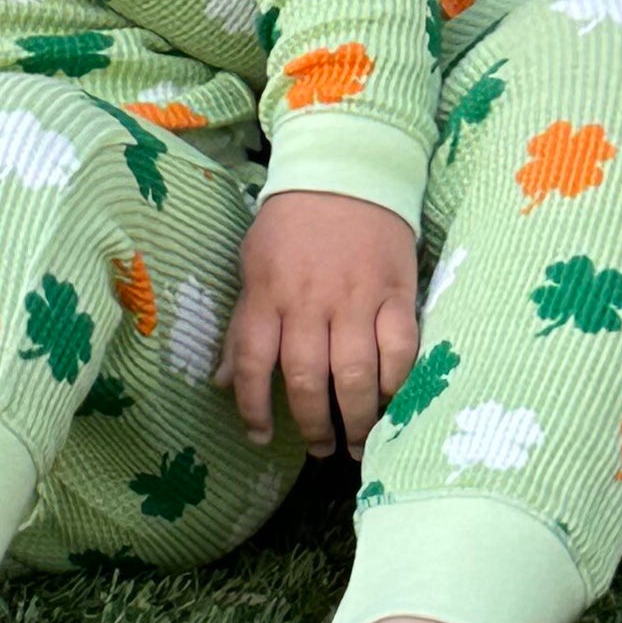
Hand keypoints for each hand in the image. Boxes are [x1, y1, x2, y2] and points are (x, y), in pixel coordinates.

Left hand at [214, 192, 418, 458]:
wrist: (345, 173)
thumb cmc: (291, 225)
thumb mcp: (252, 264)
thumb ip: (241, 325)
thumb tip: (222, 382)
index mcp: (267, 293)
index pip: (252, 361)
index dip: (253, 407)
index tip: (260, 437)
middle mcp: (309, 301)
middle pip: (306, 378)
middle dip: (312, 424)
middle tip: (320, 449)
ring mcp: (356, 298)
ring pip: (354, 374)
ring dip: (355, 419)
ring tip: (356, 443)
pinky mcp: (396, 294)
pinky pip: (400, 351)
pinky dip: (396, 385)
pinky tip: (392, 405)